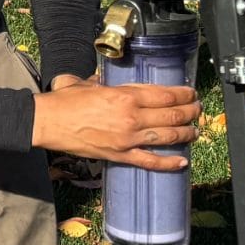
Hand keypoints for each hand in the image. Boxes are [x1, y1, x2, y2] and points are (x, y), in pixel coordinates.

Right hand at [31, 77, 200, 170]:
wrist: (46, 123)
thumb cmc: (63, 101)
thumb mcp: (86, 83)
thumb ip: (101, 81)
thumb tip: (106, 81)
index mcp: (125, 96)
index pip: (166, 95)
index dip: (184, 94)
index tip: (192, 94)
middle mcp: (131, 117)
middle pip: (172, 115)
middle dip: (190, 113)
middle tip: (197, 111)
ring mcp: (128, 139)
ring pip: (168, 137)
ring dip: (186, 134)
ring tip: (195, 131)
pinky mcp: (120, 156)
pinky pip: (151, 161)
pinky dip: (169, 163)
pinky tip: (182, 162)